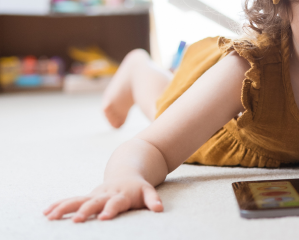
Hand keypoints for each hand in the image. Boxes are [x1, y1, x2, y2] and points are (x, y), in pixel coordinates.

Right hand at [43, 178, 162, 221]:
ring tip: (51, 217)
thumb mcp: (148, 191)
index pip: (116, 203)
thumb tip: (159, 209)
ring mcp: (94, 195)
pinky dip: (59, 205)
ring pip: (78, 200)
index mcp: (122, 194)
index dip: (110, 209)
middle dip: (86, 210)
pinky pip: (71, 200)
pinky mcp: (86, 196)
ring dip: (65, 208)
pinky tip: (46, 213)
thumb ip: (153, 200)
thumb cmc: (138, 188)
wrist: (127, 172)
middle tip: (76, 220)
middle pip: (95, 202)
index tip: (103, 218)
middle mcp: (106, 194)